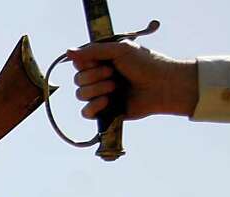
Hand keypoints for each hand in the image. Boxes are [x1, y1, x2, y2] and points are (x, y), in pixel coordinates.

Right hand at [67, 42, 197, 120]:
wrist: (162, 86)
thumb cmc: (145, 64)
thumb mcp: (120, 50)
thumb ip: (93, 51)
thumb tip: (68, 51)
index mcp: (103, 61)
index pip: (79, 63)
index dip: (85, 64)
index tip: (100, 62)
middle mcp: (100, 78)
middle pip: (78, 79)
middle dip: (93, 77)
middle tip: (113, 74)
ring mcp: (101, 94)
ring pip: (80, 95)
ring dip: (96, 90)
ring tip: (115, 88)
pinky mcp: (105, 111)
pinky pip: (85, 112)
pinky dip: (94, 106)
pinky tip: (107, 101)